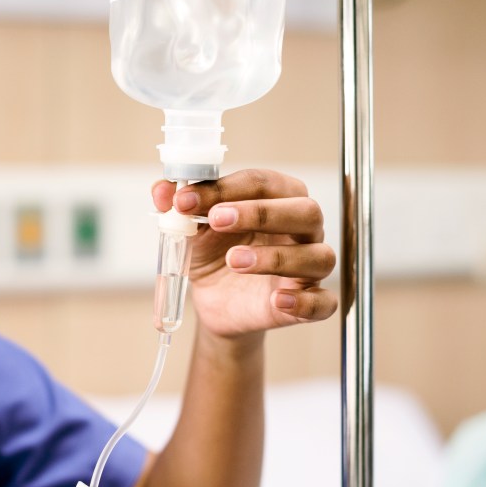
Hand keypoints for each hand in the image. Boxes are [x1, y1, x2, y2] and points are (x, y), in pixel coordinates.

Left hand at [152, 169, 336, 339]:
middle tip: (217, 220)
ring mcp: (309, 267)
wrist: (215, 302)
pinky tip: (276, 301)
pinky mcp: (308, 303)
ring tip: (234, 261)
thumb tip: (161, 190)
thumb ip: (178, 207)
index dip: (224, 188)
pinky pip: (324, 303)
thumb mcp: (191, 230)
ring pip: (317, 256)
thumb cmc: (214, 254)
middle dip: (262, 213)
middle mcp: (302, 229)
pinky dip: (305, 303)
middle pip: (305, 211)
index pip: (264, 183)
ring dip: (276, 257)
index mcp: (279, 199)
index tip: (185, 200)